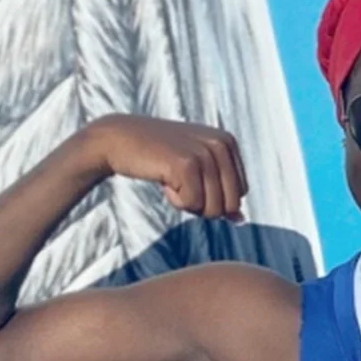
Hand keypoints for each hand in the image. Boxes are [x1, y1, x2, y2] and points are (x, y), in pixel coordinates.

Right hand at [80, 115, 247, 220]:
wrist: (119, 139)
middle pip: (230, 205)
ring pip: (213, 208)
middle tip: (180, 184)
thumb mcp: (196, 170)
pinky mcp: (186, 164)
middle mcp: (222, 144)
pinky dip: (175, 201)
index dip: (212, 198)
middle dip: (203, 205)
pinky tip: (163, 180)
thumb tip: (241, 221)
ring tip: (171, 179)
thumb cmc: (158, 157)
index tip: (189, 179)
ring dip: (188, 203)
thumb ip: (221, 192)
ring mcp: (205, 153)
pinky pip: (193, 205)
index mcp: (228, 142)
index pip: (239, 194)